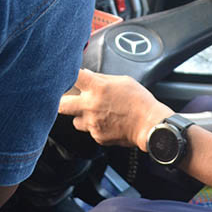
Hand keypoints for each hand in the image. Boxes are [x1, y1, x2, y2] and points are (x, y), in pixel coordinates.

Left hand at [58, 69, 173, 150]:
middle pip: (61, 104)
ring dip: (81, 116)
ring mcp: (92, 123)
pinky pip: (90, 131)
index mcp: (97, 88)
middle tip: (67, 100)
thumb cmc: (140, 101)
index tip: (67, 76)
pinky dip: (95, 127)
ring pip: (75, 121)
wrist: (149, 124)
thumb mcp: (123, 81)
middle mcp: (90, 106)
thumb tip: (87, 74)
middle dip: (62, 102)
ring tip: (94, 113)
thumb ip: (102, 78)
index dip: (67, 74)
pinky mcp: (97, 136)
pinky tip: (108, 122)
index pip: (72, 77)